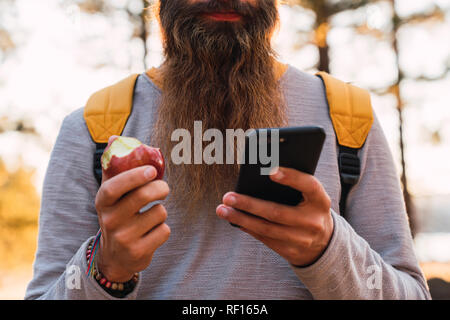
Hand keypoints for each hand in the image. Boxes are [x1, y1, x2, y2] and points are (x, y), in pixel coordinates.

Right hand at [94, 165, 170, 281]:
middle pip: (142, 196)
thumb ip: (114, 169)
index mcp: (103, 202)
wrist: (115, 257)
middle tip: (163, 188)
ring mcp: (124, 238)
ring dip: (161, 211)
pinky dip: (163, 229)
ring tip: (151, 216)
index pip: (114, 187)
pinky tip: (152, 233)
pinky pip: (164, 231)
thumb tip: (114, 138)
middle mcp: (110, 220)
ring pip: (159, 212)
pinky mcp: (138, 252)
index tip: (152, 170)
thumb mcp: (112, 197)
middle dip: (160, 188)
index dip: (134, 176)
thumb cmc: (119, 216)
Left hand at [216, 167, 333, 266]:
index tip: (271, 172)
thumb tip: (260, 175)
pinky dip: (247, 228)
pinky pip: (264, 239)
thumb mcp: (310, 196)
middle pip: (277, 212)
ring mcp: (302, 239)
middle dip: (249, 204)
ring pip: (266, 229)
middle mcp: (313, 222)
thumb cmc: (309, 208)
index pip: (309, 186)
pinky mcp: (290, 251)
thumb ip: (294, 185)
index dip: (292, 178)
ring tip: (222, 209)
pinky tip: (234, 219)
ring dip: (241, 219)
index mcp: (321, 201)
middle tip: (228, 196)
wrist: (324, 242)